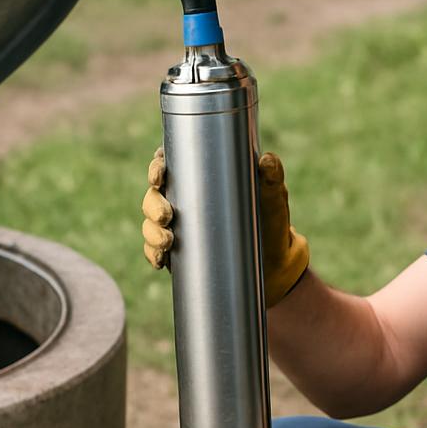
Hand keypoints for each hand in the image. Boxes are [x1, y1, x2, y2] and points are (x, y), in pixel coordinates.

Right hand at [141, 148, 309, 307]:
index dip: (157, 166)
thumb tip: (267, 160)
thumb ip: (273, 179)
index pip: (172, 166)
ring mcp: (180, 229)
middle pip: (154, 196)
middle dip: (153, 204)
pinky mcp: (180, 256)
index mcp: (203, 182)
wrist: (276, 267)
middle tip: (166, 215)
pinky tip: (160, 259)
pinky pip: (156, 253)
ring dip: (152, 232)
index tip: (160, 172)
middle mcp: (186, 203)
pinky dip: (153, 255)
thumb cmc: (272, 225)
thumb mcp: (274, 200)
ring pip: (151, 224)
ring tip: (168, 241)